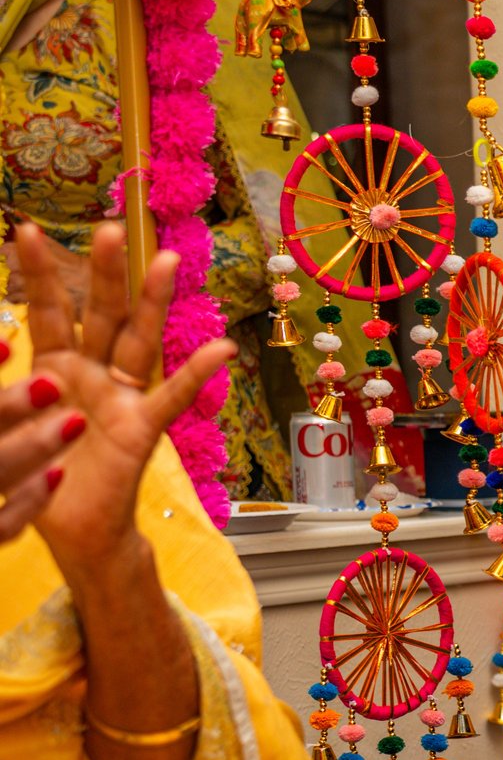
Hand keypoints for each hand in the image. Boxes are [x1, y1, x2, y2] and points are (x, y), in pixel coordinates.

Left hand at [13, 223, 232, 564]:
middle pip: (99, 314)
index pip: (44, 313)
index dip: (35, 274)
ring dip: (153, 302)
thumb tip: (28, 367)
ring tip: (169, 261)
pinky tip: (222, 347)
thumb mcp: (3, 428)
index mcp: (50, 370)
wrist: (73, 532)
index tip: (25, 231)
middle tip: (109, 228)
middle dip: (103, 271)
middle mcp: (90, 375)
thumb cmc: (37, 479)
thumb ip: (7, 398)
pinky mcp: (141, 431)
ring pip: (139, 341)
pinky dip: (195, 372)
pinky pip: (170, 397)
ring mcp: (120, 399)